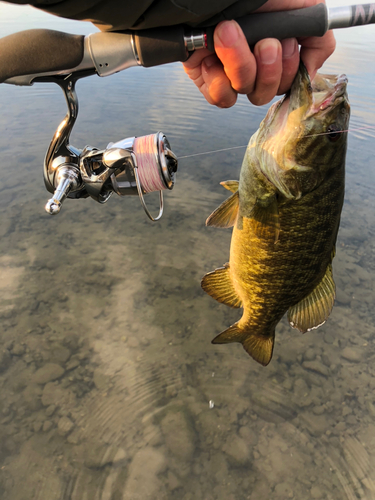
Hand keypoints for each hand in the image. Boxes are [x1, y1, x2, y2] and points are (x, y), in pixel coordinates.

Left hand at [183, 0, 335, 107]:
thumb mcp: (298, 4)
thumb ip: (319, 37)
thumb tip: (311, 70)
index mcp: (276, 52)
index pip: (290, 82)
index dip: (290, 69)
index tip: (283, 40)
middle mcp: (254, 66)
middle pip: (268, 93)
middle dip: (268, 68)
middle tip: (263, 41)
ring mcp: (231, 75)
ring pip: (246, 91)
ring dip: (240, 62)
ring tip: (227, 31)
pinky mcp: (209, 81)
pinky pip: (222, 99)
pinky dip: (218, 78)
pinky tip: (211, 54)